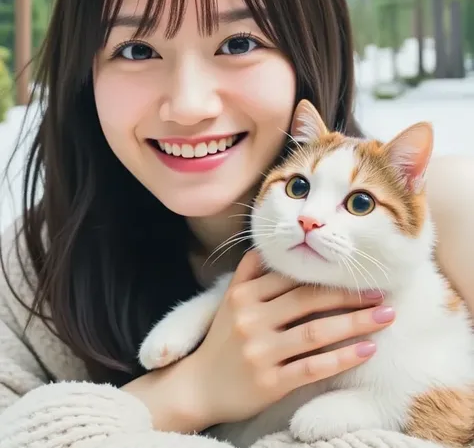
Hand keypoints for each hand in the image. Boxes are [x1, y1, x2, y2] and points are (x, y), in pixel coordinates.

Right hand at [188, 250, 393, 427]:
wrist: (196, 388)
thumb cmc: (220, 342)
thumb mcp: (227, 301)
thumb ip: (248, 273)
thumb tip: (268, 246)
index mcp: (243, 296)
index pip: (291, 279)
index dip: (326, 274)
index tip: (355, 272)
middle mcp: (251, 319)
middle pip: (308, 301)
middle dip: (348, 295)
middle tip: (381, 292)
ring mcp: (261, 352)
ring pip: (316, 332)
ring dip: (355, 323)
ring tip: (385, 316)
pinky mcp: (269, 382)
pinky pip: (313, 367)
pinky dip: (343, 357)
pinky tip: (367, 350)